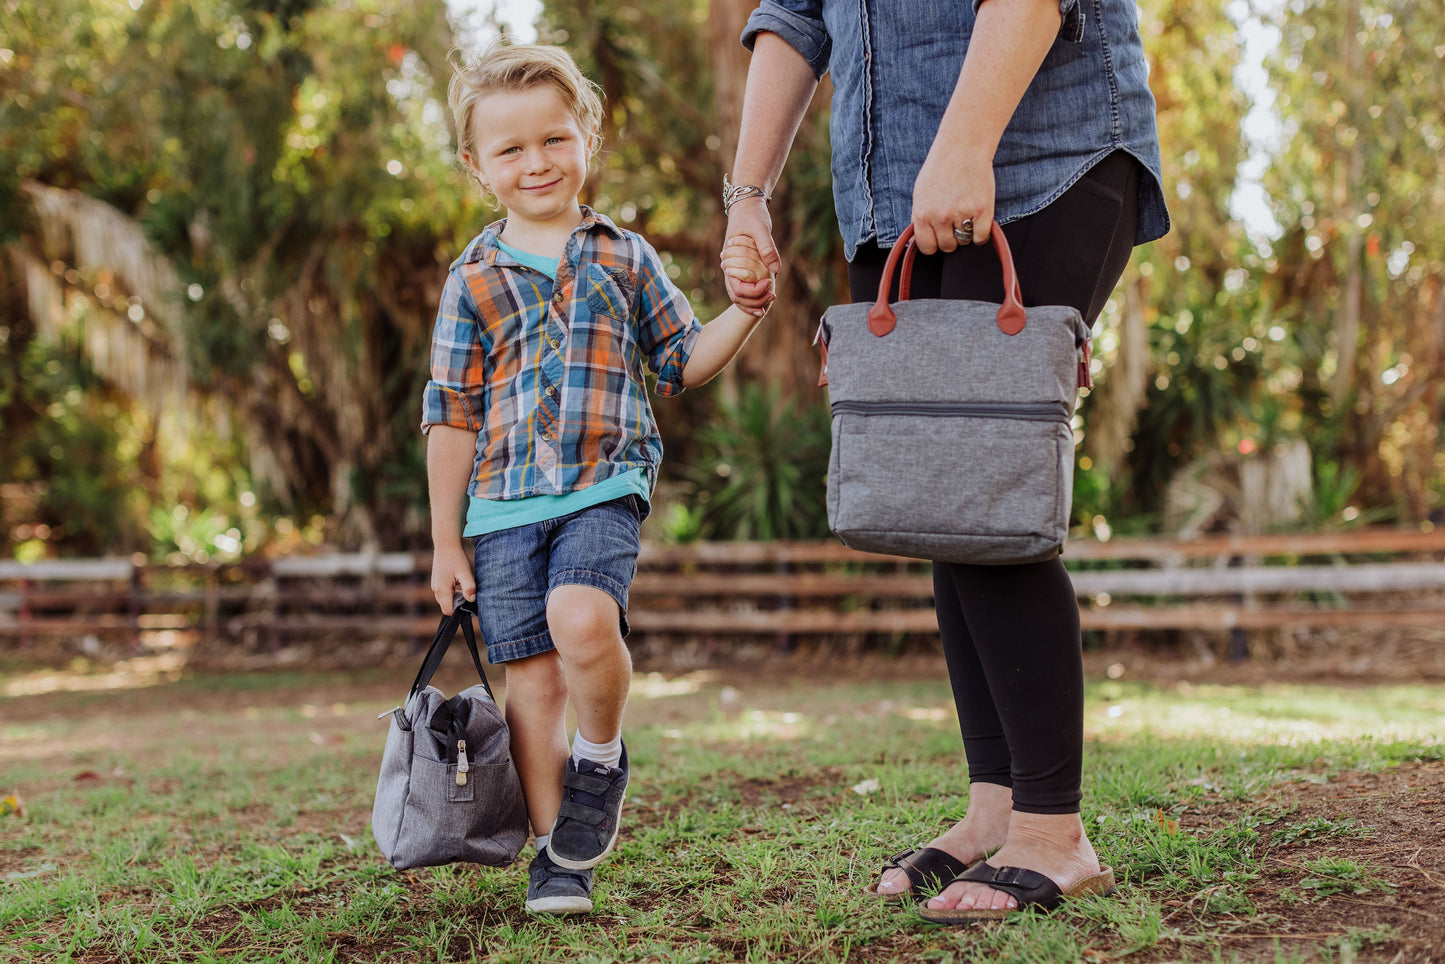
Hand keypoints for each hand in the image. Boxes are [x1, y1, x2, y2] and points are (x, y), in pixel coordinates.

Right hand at [430, 542, 474, 614]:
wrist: (446, 545)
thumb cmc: (456, 558)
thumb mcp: (466, 573)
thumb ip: (469, 588)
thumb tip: (471, 600)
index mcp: (442, 590)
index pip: (448, 611)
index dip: (459, 611)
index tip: (469, 605)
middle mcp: (436, 590)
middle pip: (446, 607)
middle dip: (457, 606)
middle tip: (468, 596)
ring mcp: (434, 586)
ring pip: (445, 601)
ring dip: (455, 599)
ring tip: (464, 588)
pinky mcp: (436, 582)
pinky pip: (443, 594)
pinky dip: (451, 594)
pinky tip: (459, 584)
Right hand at [723, 198, 778, 315]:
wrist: (746, 207)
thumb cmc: (752, 216)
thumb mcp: (761, 229)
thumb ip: (768, 249)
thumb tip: (776, 270)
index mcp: (730, 260)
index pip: (738, 288)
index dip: (754, 291)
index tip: (769, 282)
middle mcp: (730, 268)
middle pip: (738, 296)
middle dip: (755, 302)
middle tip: (773, 297)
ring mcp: (735, 270)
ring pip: (740, 296)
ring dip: (754, 302)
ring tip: (770, 300)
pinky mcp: (742, 268)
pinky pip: (745, 288)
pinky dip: (754, 296)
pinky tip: (766, 296)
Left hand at [910, 144, 995, 255]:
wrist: (963, 148)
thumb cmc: (941, 168)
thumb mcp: (920, 193)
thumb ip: (920, 216)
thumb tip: (922, 237)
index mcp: (923, 214)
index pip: (927, 247)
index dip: (933, 244)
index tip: (939, 238)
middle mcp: (941, 217)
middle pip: (947, 246)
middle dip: (951, 237)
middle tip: (955, 221)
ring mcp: (961, 214)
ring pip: (964, 242)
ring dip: (966, 233)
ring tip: (966, 214)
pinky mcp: (982, 211)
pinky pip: (981, 237)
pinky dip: (981, 233)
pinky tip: (978, 220)